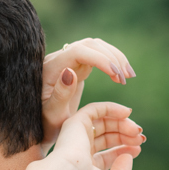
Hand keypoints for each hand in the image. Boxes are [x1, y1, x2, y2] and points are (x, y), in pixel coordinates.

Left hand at [41, 38, 135, 152]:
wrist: (39, 124)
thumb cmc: (44, 124)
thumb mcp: (52, 115)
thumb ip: (60, 95)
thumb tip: (70, 72)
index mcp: (51, 69)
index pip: (79, 52)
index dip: (100, 59)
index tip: (117, 76)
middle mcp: (59, 59)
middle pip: (89, 45)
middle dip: (111, 58)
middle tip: (125, 79)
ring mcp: (68, 60)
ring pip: (95, 46)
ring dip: (115, 57)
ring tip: (129, 76)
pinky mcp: (76, 65)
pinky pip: (97, 55)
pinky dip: (112, 61)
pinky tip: (122, 75)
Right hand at [45, 102, 143, 169]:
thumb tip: (127, 155)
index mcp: (86, 167)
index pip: (108, 154)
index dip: (124, 149)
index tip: (138, 149)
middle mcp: (80, 150)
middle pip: (107, 136)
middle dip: (126, 135)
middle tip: (140, 138)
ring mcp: (77, 135)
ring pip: (103, 122)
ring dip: (123, 123)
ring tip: (136, 130)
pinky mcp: (75, 122)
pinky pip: (95, 109)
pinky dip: (112, 108)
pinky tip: (127, 113)